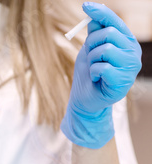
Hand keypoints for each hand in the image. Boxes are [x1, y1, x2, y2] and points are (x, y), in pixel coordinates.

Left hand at [61, 2, 141, 148]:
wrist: (85, 100)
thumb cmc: (89, 74)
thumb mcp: (89, 50)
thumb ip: (94, 33)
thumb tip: (93, 14)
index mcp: (126, 42)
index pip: (115, 21)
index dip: (101, 12)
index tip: (85, 5)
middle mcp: (133, 52)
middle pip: (110, 33)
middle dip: (92, 43)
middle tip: (89, 56)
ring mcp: (131, 67)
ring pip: (106, 49)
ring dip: (92, 60)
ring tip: (94, 70)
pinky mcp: (123, 81)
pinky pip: (102, 67)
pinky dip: (93, 72)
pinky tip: (96, 79)